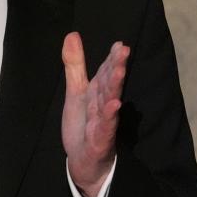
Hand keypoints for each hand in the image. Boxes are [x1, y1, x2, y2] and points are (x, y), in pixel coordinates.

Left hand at [61, 32, 128, 196]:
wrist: (83, 162)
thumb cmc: (83, 125)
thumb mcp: (76, 92)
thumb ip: (75, 64)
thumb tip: (72, 34)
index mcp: (97, 93)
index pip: (106, 72)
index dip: (111, 58)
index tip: (119, 44)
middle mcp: (103, 105)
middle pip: (110, 83)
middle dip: (116, 66)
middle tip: (124, 50)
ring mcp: (103, 122)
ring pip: (109, 101)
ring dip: (114, 86)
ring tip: (119, 70)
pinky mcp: (100, 139)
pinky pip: (105, 126)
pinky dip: (109, 115)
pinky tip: (114, 104)